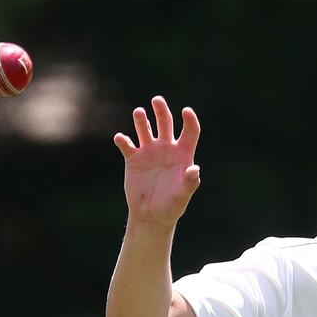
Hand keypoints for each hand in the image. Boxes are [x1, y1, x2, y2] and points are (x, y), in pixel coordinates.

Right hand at [114, 96, 200, 228]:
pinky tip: (122, 139)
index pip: (190, 132)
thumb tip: (195, 170)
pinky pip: (127, 145)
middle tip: (157, 100)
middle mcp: (166, 148)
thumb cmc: (171, 207)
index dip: (190, 120)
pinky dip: (123, 140)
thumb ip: (189, 183)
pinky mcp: (133, 159)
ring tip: (139, 113)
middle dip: (161, 110)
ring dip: (141, 120)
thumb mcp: (182, 196)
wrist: (151, 216)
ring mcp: (149, 152)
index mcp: (183, 154)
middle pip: (165, 122)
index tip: (186, 111)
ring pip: (145, 128)